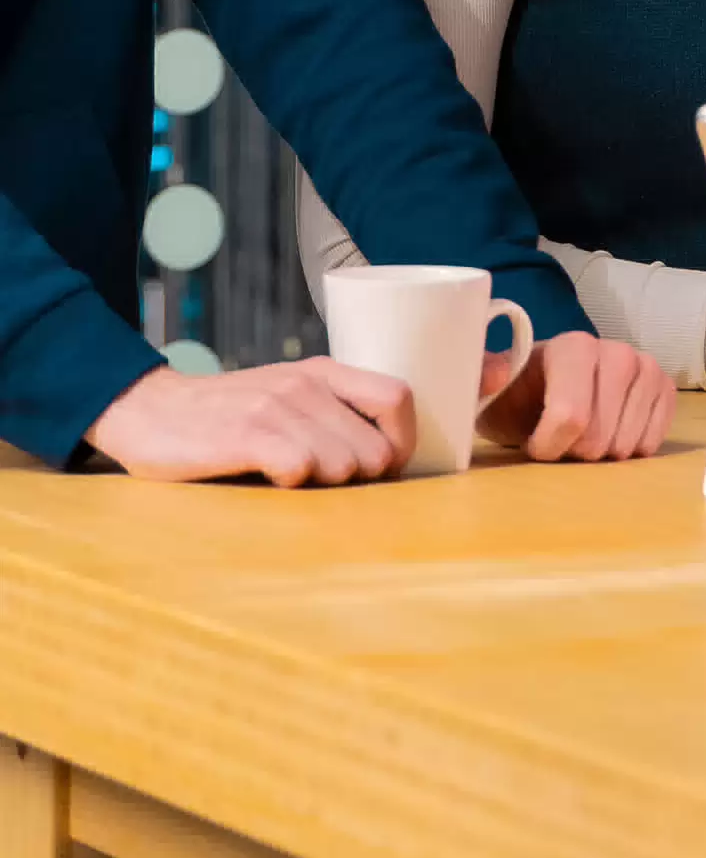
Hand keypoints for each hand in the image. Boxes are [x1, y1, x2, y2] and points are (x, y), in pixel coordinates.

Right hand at [84, 358, 417, 487]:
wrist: (151, 410)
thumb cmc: (226, 414)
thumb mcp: (286, 397)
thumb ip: (330, 414)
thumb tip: (384, 459)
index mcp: (324, 372)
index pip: (399, 398)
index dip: (402, 442)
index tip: (382, 471)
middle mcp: (308, 384)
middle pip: (375, 450)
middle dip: (357, 479)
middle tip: (320, 484)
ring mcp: (278, 407)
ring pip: (343, 466)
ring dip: (322, 486)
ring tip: (287, 480)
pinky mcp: (246, 434)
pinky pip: (300, 468)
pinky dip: (290, 484)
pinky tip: (266, 480)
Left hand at [477, 331, 673, 462]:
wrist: (542, 395)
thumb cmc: (514, 398)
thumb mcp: (485, 393)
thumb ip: (480, 380)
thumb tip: (498, 376)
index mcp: (572, 347)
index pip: (571, 415)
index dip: (549, 445)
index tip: (533, 444)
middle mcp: (615, 350)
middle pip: (599, 437)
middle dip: (574, 453)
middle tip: (560, 441)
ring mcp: (644, 367)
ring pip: (628, 443)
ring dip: (601, 454)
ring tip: (584, 438)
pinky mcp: (663, 387)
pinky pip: (655, 438)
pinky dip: (631, 449)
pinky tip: (612, 437)